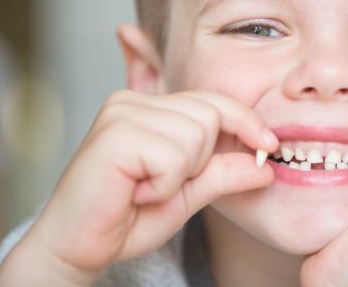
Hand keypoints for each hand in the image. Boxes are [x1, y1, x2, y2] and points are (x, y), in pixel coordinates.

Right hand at [0, 89, 277, 285]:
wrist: (78, 247)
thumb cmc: (128, 217)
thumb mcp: (188, 192)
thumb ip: (223, 172)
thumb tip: (265, 164)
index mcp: (150, 107)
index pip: (213, 101)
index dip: (246, 121)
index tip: (268, 145)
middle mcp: (134, 101)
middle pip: (210, 115)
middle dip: (200, 161)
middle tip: (162, 184)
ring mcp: (121, 113)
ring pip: (195, 134)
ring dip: (179, 176)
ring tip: (145, 188)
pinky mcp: (114, 134)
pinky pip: (173, 157)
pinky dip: (163, 185)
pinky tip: (135, 193)